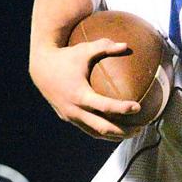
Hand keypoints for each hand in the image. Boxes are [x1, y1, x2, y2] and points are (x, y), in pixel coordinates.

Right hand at [29, 39, 144, 141]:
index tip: (138, 107)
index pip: (105, 106)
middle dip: (124, 131)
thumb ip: (104, 47)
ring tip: (132, 132)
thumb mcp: (84, 50)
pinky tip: (117, 129)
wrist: (40, 68)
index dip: (123, 108)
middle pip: (104, 128)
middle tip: (140, 128)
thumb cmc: (65, 57)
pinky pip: (88, 129)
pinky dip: (103, 131)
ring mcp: (71, 117)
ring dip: (115, 135)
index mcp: (80, 94)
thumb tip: (126, 45)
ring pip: (96, 133)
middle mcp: (75, 109)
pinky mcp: (69, 118)